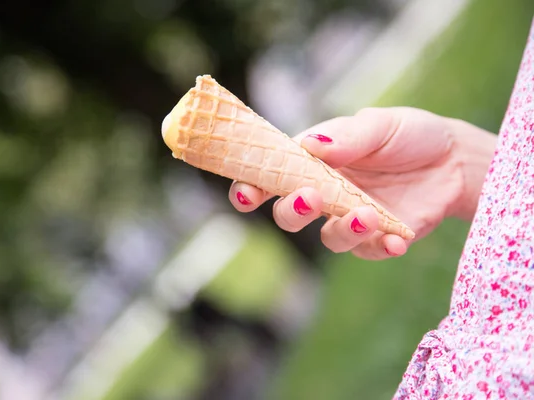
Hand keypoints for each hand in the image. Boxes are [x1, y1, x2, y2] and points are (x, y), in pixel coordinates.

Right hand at [228, 107, 495, 259]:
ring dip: (343, 231)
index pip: (271, 179)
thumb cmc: (408, 134)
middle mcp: (325, 195)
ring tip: (368, 215)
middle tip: (310, 197)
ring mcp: (349, 220)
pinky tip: (396, 239)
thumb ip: (348, 136)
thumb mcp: (381, 124)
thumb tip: (310, 144)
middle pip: (289, 216)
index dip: (251, 189)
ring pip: (329, 239)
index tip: (247, 194)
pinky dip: (379, 247)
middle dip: (292, 211)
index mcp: (313, 164)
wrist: (454, 160)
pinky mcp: (378, 239)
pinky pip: (369, 252)